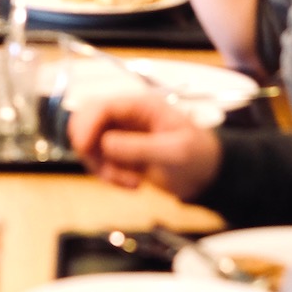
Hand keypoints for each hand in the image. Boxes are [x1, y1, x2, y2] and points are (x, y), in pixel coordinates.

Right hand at [68, 95, 220, 198]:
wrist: (207, 177)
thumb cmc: (198, 156)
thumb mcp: (175, 151)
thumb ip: (140, 147)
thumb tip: (104, 144)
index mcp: (140, 106)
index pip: (101, 107)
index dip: (86, 124)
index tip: (83, 148)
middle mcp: (125, 118)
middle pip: (86, 123)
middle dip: (89, 149)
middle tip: (105, 171)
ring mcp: (121, 136)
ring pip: (90, 147)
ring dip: (103, 168)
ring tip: (131, 183)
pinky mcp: (120, 155)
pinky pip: (100, 163)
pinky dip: (110, 177)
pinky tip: (134, 185)